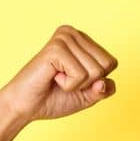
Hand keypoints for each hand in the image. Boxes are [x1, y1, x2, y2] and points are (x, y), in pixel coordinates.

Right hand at [0, 25, 117, 124]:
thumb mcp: (90, 95)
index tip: (75, 79)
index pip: (112, 63)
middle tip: (65, 79)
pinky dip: (70, 84)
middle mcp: (73, 33)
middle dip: (89, 82)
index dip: (97, 80)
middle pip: (107, 65)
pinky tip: (53, 77)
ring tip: (58, 78)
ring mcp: (63, 39)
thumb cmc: (55, 97)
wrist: (27, 106)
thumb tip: (103, 82)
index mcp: (82, 40)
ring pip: (96, 71)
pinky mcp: (55, 48)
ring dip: (78, 84)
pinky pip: (81, 75)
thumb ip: (105, 88)